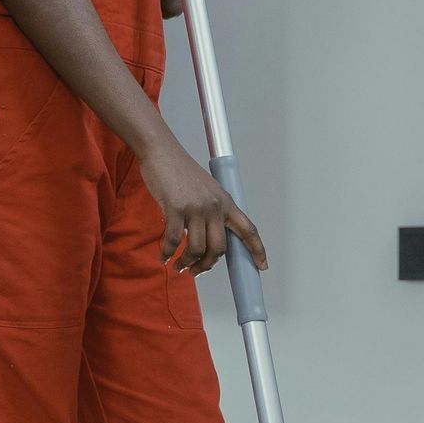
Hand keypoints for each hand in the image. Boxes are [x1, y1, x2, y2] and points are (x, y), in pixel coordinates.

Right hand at [139, 132, 267, 276]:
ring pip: (196, 248)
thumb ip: (211, 210)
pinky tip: (163, 257)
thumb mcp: (206, 189)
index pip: (248, 229)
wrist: (161, 151)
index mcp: (225, 202)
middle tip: (196, 271)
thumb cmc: (180, 170)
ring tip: (178, 267)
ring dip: (186, 263)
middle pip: (219, 248)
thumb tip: (206, 235)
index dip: (257, 249)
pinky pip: (173, 240)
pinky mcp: (175, 208)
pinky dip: (167, 253)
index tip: (262, 266)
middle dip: (207, 266)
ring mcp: (195, 208)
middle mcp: (214, 206)